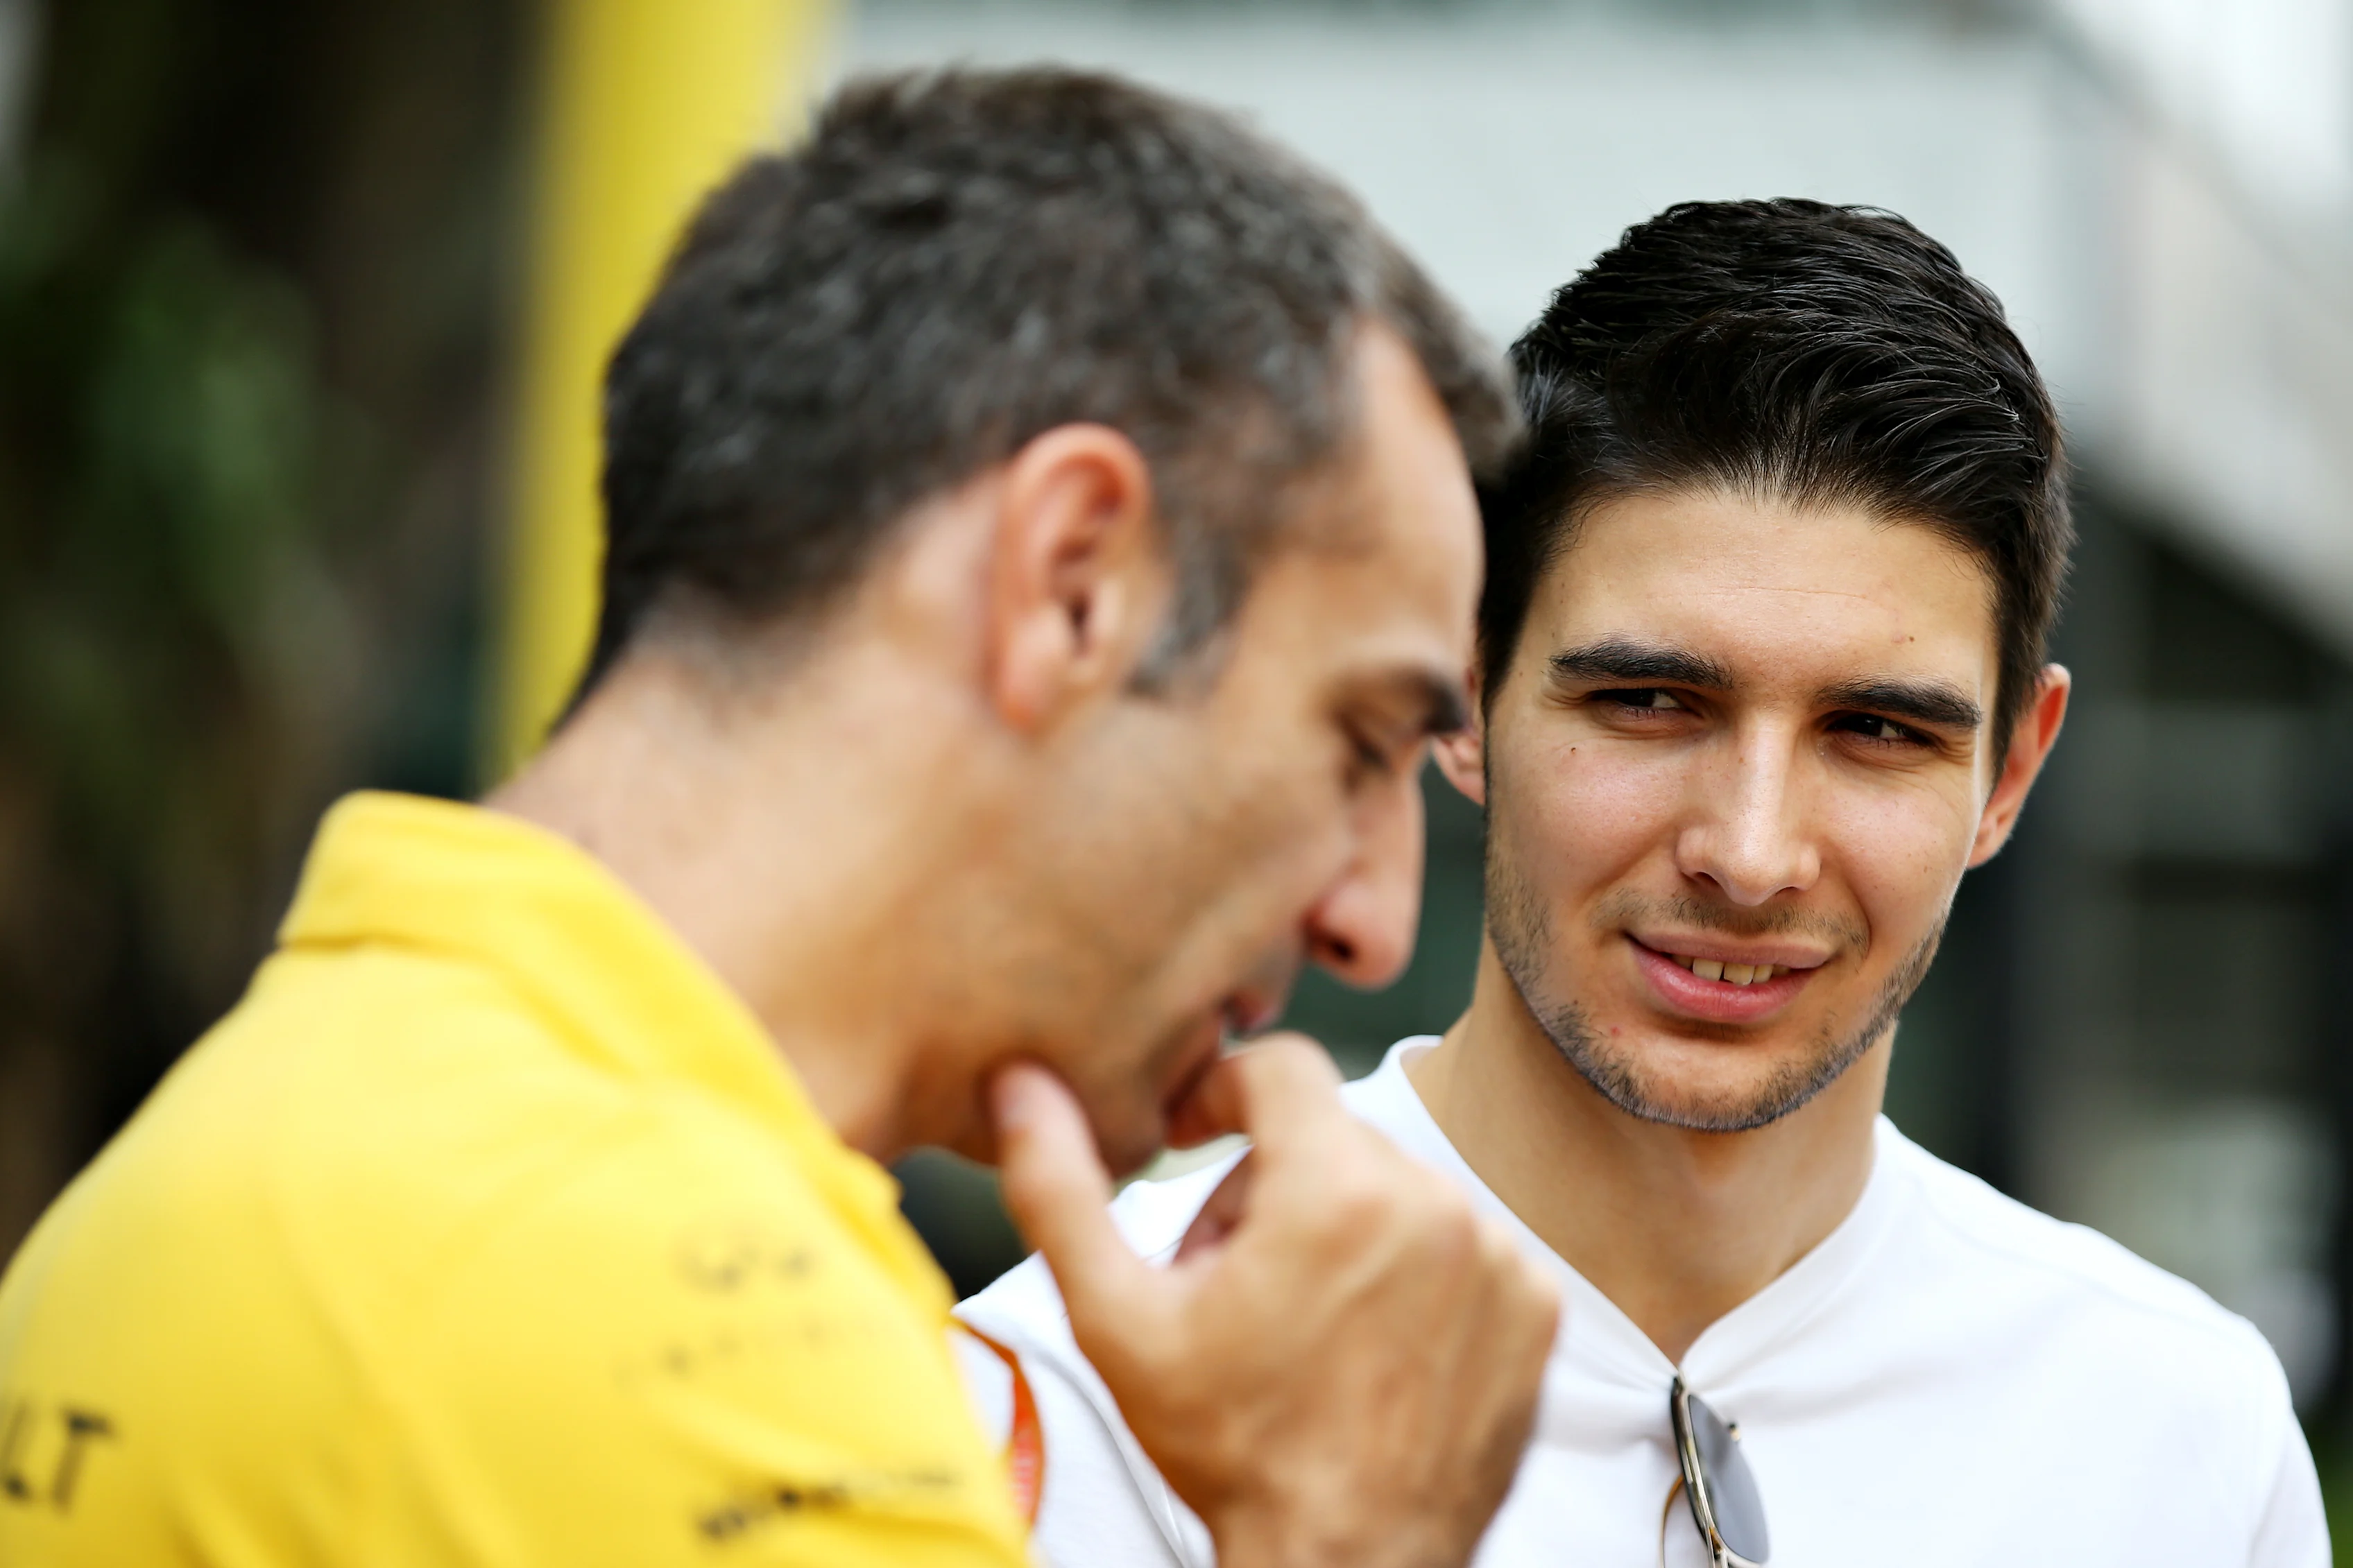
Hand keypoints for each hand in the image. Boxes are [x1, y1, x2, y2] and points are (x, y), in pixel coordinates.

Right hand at [992, 1036, 1559, 1567]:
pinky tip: (1368, 1344)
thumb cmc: (1234, 1453)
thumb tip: (1022, 1087)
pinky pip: (1460, 1246)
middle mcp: (1434, 1207)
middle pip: (1331, 1138)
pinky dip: (1412, 1277)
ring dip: (1340, 1229)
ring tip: (1295, 1321)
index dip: (1221, 1094)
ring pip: (1394, 1191)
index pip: (1281, 1068)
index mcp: (1337, 1190)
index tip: (1194, 1144)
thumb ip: (1061, 1189)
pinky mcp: (1533, 1310)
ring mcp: (1496, 1259)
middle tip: (1227, 1277)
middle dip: (1268, 1185)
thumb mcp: (1118, 1321)